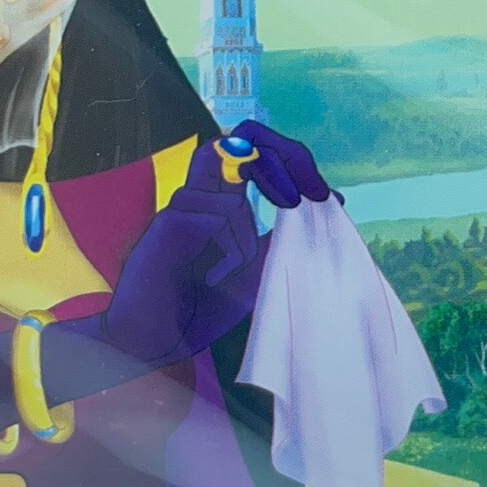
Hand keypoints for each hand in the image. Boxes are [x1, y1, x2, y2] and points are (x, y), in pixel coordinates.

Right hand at [103, 123, 329, 367]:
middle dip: (279, 159)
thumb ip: (284, 236)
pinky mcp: (168, 223)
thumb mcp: (258, 269)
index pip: (253, 153)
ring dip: (247, 236)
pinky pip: (216, 218)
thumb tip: (330, 201)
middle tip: (311, 194)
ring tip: (233, 270)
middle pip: (235, 145)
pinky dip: (229, 250)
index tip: (323, 194)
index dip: (288, 158)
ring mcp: (181, 207)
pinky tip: (214, 277)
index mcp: (220, 201)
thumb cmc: (203, 305)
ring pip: (234, 198)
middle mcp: (199, 196)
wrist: (156, 341)